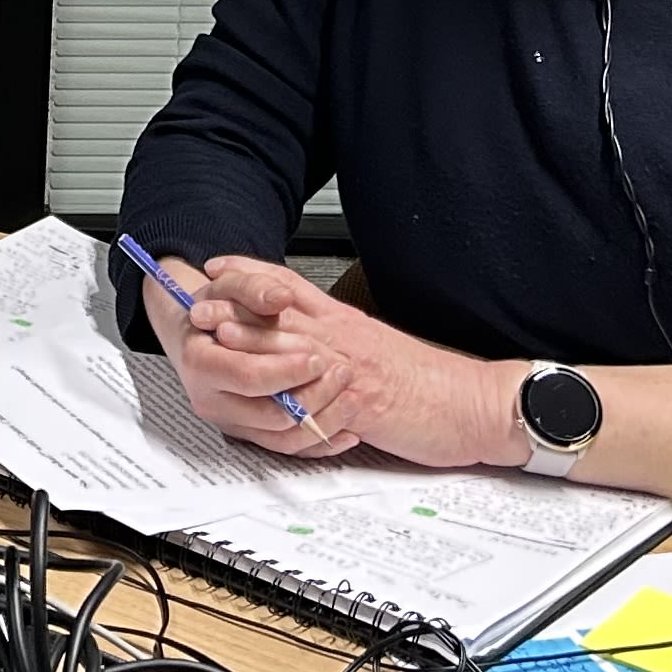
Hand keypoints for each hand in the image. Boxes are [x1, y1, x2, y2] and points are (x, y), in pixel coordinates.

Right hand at [134, 257, 357, 459]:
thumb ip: (254, 286)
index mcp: (202, 363)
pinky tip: (347, 430)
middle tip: (342, 370)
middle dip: (314, 394)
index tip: (316, 358)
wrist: (198, 334)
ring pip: (284, 439)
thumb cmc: (213, 310)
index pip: (248, 376)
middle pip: (271, 414)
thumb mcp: (227, 285)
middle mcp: (212, 401)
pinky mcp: (250, 435)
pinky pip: (290, 449)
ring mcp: (232, 423)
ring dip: (324, 421)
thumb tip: (279, 297)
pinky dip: (322, 442)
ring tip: (350, 395)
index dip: (287, 370)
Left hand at [170, 259, 524, 472]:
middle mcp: (344, 337)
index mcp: (344, 321)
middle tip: (199, 307)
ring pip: (293, 348)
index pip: (289, 287)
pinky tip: (269, 399)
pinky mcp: (363, 402)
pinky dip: (292, 400)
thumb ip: (334, 339)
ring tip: (219, 342)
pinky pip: (321, 400)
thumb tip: (301, 338)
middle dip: (235, 309)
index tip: (217, 268)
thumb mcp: (371, 346)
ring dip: (253, 345)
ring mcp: (352, 368)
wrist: (472, 403)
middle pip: (280, 313)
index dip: (249, 276)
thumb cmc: (424, 380)